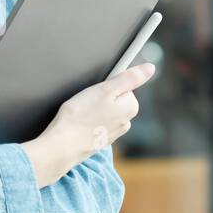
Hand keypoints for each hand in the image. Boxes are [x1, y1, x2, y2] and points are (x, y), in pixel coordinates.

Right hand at [21, 62, 156, 186]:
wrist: (62, 144)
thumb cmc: (81, 115)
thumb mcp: (106, 89)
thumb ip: (130, 78)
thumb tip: (150, 68)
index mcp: (131, 108)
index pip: (123, 85)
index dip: (106, 85)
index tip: (95, 92)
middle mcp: (126, 122)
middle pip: (114, 99)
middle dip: (100, 97)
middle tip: (86, 101)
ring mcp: (113, 133)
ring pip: (104, 111)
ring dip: (93, 110)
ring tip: (81, 113)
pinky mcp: (99, 140)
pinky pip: (96, 124)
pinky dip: (88, 121)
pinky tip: (79, 123)